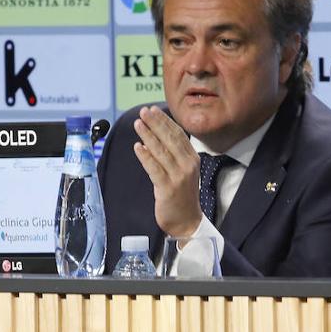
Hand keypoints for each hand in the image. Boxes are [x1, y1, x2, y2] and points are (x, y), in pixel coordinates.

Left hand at [132, 106, 202, 237]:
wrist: (187, 221)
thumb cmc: (182, 195)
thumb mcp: (183, 171)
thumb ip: (173, 154)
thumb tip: (156, 136)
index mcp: (192, 159)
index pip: (178, 135)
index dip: (165, 121)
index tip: (153, 110)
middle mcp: (188, 165)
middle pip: (170, 139)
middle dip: (155, 123)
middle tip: (143, 112)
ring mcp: (178, 177)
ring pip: (161, 151)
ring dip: (148, 136)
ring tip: (138, 124)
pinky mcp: (168, 188)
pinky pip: (154, 169)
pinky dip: (146, 157)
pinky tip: (138, 147)